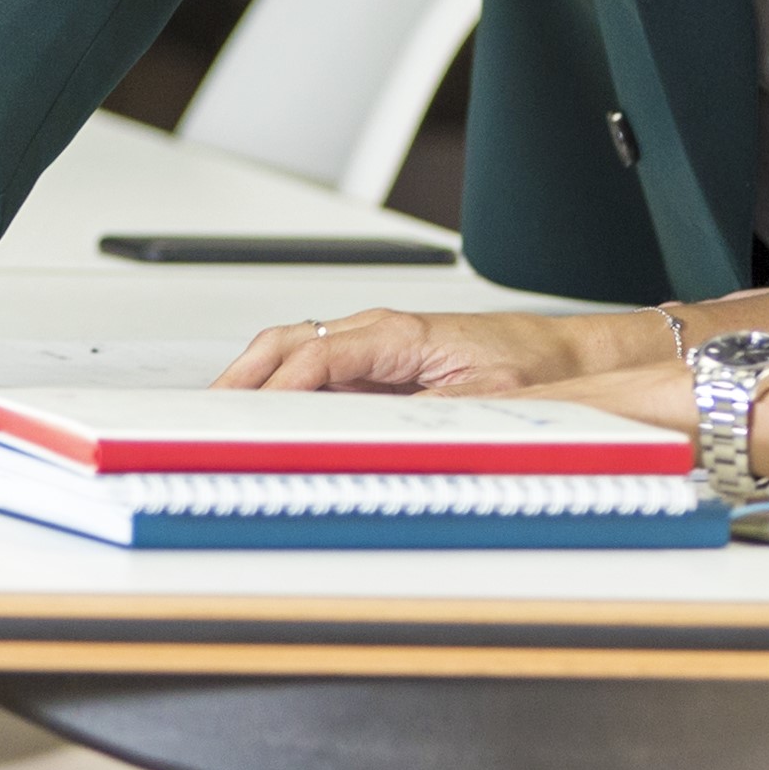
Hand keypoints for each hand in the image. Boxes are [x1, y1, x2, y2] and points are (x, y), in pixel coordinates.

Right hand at [214, 307, 623, 393]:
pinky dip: (279, 386)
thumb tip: (375, 437)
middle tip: (205, 414)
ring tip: (219, 414)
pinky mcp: (379, 362)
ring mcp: (374, 345)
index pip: (316, 358)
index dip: (277, 389)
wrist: (563, 355)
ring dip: (253, 378)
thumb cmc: (532, 366)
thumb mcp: (485, 398)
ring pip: (293, 352)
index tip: (249, 418)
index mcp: (398, 334)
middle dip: (241, 377)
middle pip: (287, 344)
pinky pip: (315, 368)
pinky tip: (264, 410)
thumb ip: (427, 416)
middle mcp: (378, 332)